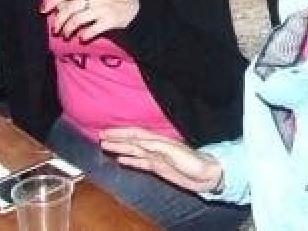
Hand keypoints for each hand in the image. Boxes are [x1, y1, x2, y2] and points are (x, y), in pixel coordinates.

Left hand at [41, 0, 138, 41]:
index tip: (43, 10)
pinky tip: (83, 38)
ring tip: (67, 35)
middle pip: (70, 8)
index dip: (53, 0)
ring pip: (78, 20)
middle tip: (56, 30)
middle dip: (59, 21)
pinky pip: (92, 29)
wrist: (136, 6)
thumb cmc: (112, 0)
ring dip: (69, 30)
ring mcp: (104, 8)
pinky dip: (84, 35)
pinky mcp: (111, 20)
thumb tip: (59, 7)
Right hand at [100, 127, 222, 193]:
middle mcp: (155, 147)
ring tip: (106, 147)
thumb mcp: (176, 153)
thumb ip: (158, 147)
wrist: (207, 174)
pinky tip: (121, 160)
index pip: (135, 135)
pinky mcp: (158, 167)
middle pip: (131, 141)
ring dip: (120, 148)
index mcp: (159, 141)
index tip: (106, 133)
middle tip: (100, 138)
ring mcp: (156, 157)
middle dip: (116, 139)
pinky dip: (129, 160)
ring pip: (133, 151)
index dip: (120, 133)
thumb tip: (140, 142)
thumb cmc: (194, 162)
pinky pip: (140, 162)